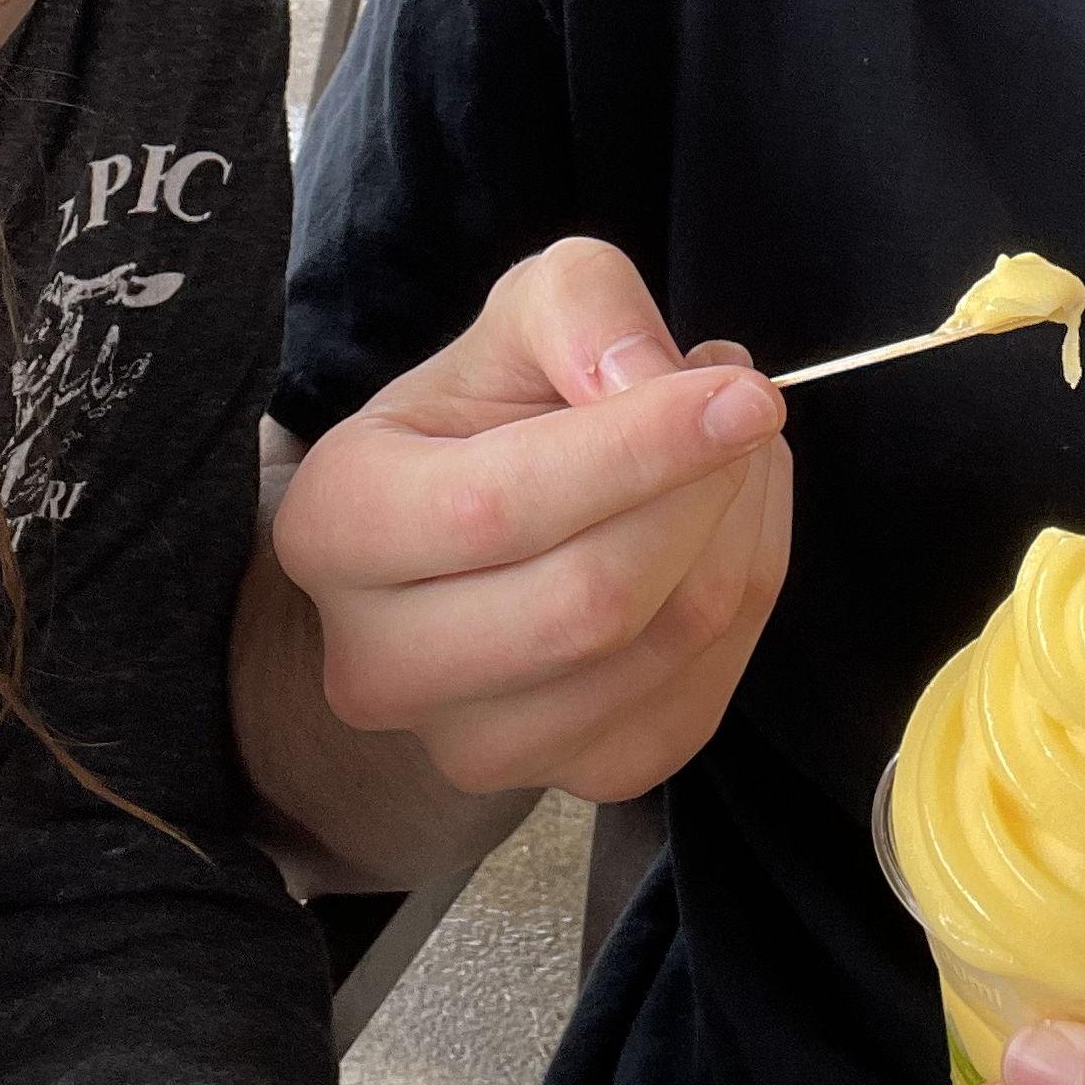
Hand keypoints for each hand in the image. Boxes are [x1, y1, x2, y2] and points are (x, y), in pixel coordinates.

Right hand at [270, 238, 791, 803]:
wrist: (464, 541)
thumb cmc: (485, 417)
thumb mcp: (517, 317)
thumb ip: (580, 306)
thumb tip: (652, 378)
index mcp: (335, 526)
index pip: (502, 507)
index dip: (641, 448)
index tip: (745, 391)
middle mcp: (378, 663)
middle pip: (591, 600)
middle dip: (704, 491)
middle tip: (742, 406)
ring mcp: (472, 745)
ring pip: (660, 649)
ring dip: (739, 532)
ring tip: (733, 451)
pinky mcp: (574, 778)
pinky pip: (700, 696)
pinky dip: (748, 592)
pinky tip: (728, 526)